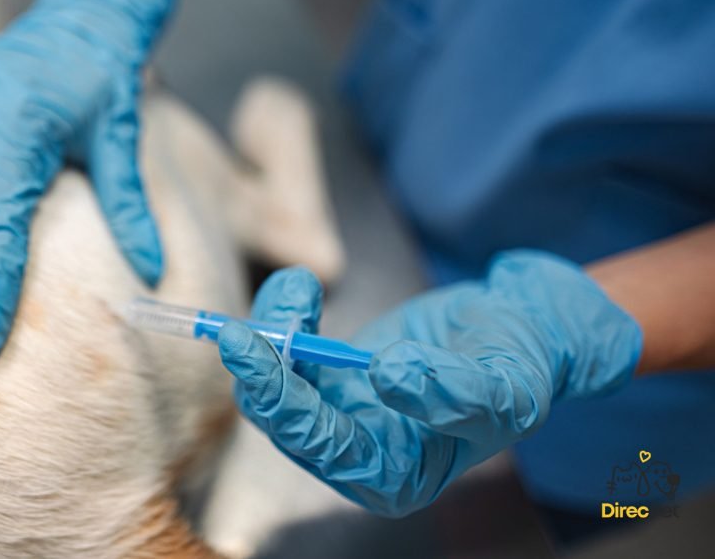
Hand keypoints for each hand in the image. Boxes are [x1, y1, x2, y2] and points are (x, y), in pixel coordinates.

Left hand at [218, 251, 641, 515]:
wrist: (519, 328)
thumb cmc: (521, 366)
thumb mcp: (507, 384)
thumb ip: (453, 390)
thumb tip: (388, 374)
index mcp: (396, 476)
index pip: (325, 448)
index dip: (284, 405)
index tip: (255, 355)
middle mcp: (358, 455)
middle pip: (285, 422)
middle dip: (262, 374)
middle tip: (241, 331)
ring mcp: (339, 414)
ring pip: (275, 384)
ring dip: (273, 335)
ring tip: (297, 289)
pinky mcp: (329, 375)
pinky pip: (286, 352)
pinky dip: (284, 316)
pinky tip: (298, 288)